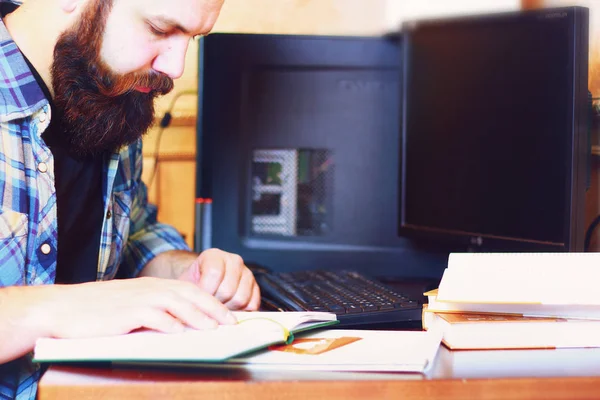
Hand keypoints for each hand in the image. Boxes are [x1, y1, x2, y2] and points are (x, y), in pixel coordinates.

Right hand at [36, 277, 235, 337]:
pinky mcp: (125, 313)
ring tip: (213, 327)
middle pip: (189, 294)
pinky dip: (168, 324)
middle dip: (213, 307)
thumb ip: (155, 309)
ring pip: (176, 303)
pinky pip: (153, 316)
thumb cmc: (96, 308)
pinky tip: (180, 332)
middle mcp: (149, 288)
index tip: (227, 314)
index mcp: (152, 285)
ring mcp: (138, 299)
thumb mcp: (131, 303)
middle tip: (230, 322)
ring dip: (197, 316)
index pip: (189, 289)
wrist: (63, 307)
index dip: (210, 301)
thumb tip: (179, 324)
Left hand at [178, 249, 260, 310]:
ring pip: (241, 299)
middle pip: (228, 290)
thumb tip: (196, 310)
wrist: (202, 283)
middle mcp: (233, 261)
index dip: (206, 291)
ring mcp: (247, 273)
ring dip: (228, 308)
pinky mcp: (256, 287)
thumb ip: (190, 292)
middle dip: (216, 303)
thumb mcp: (186, 284)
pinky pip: (252, 304)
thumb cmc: (194, 284)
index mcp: (214, 256)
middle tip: (208, 305)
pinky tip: (230, 309)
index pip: (214, 273)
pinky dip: (241, 311)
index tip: (199, 298)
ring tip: (218, 307)